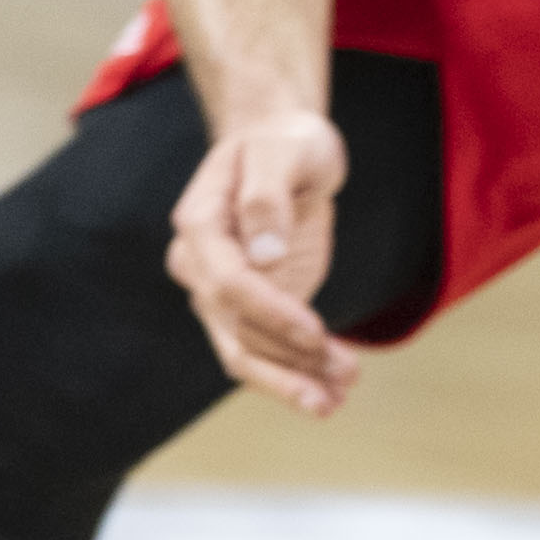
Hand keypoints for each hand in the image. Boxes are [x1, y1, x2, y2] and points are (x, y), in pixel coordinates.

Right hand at [164, 107, 360, 415]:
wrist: (283, 146)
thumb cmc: (283, 142)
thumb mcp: (282, 150)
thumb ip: (267, 196)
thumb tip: (264, 254)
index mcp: (200, 225)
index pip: (229, 283)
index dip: (271, 312)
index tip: (316, 333)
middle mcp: (203, 266)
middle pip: (234, 331)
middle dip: (284, 365)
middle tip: (330, 393)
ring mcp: (225, 291)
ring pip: (248, 351)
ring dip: (293, 379)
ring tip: (339, 397)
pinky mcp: (256, 303)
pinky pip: (268, 347)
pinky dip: (297, 371)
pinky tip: (332, 391)